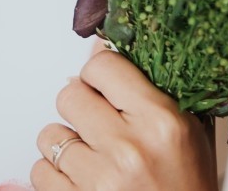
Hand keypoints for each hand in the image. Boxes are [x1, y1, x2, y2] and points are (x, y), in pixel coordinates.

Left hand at [29, 48, 218, 190]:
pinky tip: (83, 178)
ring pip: (49, 136)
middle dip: (80, 105)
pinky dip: (55, 175)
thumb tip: (100, 49)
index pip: (104, 66)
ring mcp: (99, 179)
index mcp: (162, 120)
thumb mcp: (187, 128)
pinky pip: (39, 172)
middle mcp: (128, 147)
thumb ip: (149, 89)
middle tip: (97, 120)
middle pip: (69, 95)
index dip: (100, 72)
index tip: (105, 82)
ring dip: (65, 143)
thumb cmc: (187, 185)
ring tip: (93, 156)